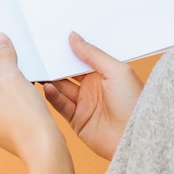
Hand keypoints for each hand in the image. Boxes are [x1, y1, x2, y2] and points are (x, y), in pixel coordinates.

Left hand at [0, 33, 85, 173]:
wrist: (43, 147)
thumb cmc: (25, 116)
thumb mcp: (13, 79)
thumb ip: (4, 58)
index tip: (6, 54)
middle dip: (5, 76)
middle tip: (20, 68)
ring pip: (1, 98)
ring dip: (14, 89)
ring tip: (27, 85)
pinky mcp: (4, 133)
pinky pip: (9, 110)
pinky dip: (18, 103)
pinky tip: (30, 100)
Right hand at [43, 32, 143, 159]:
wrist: (135, 136)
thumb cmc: (134, 102)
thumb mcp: (116, 70)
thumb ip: (93, 54)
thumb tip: (74, 37)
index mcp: (104, 73)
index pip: (82, 58)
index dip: (69, 50)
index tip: (53, 40)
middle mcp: (93, 87)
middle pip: (69, 72)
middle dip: (55, 64)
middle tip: (40, 53)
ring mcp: (85, 104)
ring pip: (61, 88)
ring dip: (50, 79)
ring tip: (38, 68)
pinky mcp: (77, 120)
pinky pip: (61, 105)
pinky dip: (52, 96)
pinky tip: (47, 87)